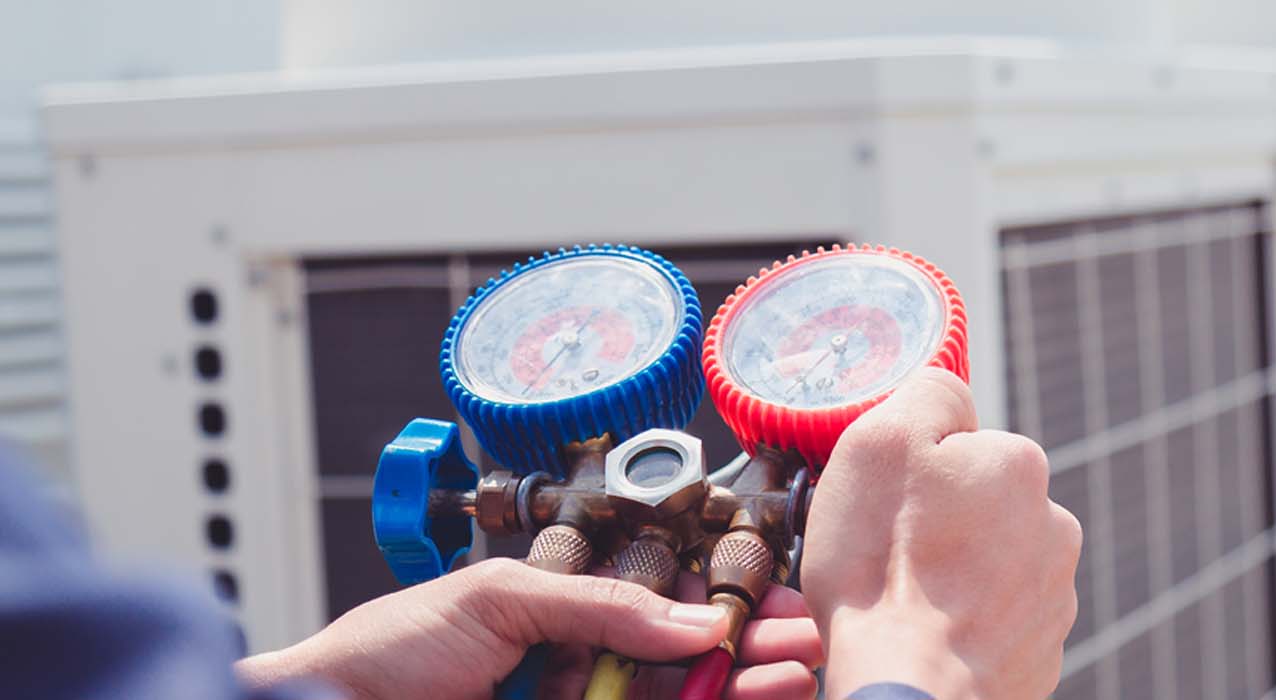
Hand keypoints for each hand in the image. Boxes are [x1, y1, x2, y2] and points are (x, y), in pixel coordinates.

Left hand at [235, 557, 822, 699]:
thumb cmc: (386, 650)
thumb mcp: (499, 597)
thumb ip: (601, 605)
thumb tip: (691, 624)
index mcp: (568, 618)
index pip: (666, 611)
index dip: (727, 607)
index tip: (775, 605)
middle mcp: (584, 671)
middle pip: (690, 663)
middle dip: (752, 651)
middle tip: (796, 647)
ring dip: (742, 688)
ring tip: (783, 676)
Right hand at [800, 368, 1083, 698]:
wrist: (911, 692)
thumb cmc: (884, 570)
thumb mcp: (879, 442)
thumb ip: (926, 393)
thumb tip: (949, 393)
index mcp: (1020, 465)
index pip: (960, 444)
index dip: (913, 471)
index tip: (885, 504)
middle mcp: (1054, 524)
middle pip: (979, 505)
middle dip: (939, 524)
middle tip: (887, 556)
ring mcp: (1054, 595)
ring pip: (989, 564)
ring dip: (954, 575)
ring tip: (906, 603)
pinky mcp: (1042, 652)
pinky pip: (995, 622)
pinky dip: (963, 626)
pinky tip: (928, 637)